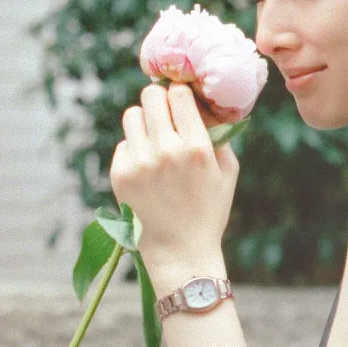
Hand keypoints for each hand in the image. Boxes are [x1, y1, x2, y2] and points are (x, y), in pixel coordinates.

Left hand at [110, 82, 238, 279]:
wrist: (180, 251)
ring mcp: (140, 163)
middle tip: (163, 113)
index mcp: (196, 148)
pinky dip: (134, 149)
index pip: (179, 94)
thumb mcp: (227, 172)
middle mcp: (166, 151)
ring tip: (153, 140)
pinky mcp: (120, 174)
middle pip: (150, 96)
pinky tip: (146, 168)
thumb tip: (204, 104)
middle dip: (158, 101)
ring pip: (131, 115)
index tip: (180, 103)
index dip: (179, 94)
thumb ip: (220, 135)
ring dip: (143, 122)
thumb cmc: (208, 211)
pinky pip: (123, 144)